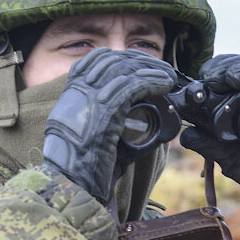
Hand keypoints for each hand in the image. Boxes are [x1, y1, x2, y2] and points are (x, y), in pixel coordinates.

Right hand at [42, 49, 176, 200]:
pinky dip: (152, 81)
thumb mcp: (94, 135)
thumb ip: (114, 120)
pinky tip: (165, 84)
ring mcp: (89, 99)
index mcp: (71, 95)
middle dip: (139, 60)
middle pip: (112, 60)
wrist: (73, 183)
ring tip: (168, 76)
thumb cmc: (86, 167)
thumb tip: (147, 119)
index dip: (120, 56)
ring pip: (124, 70)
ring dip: (151, 69)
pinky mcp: (105, 109)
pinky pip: (133, 86)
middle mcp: (77, 92)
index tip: (141, 62)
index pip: (94, 60)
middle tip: (161, 68)